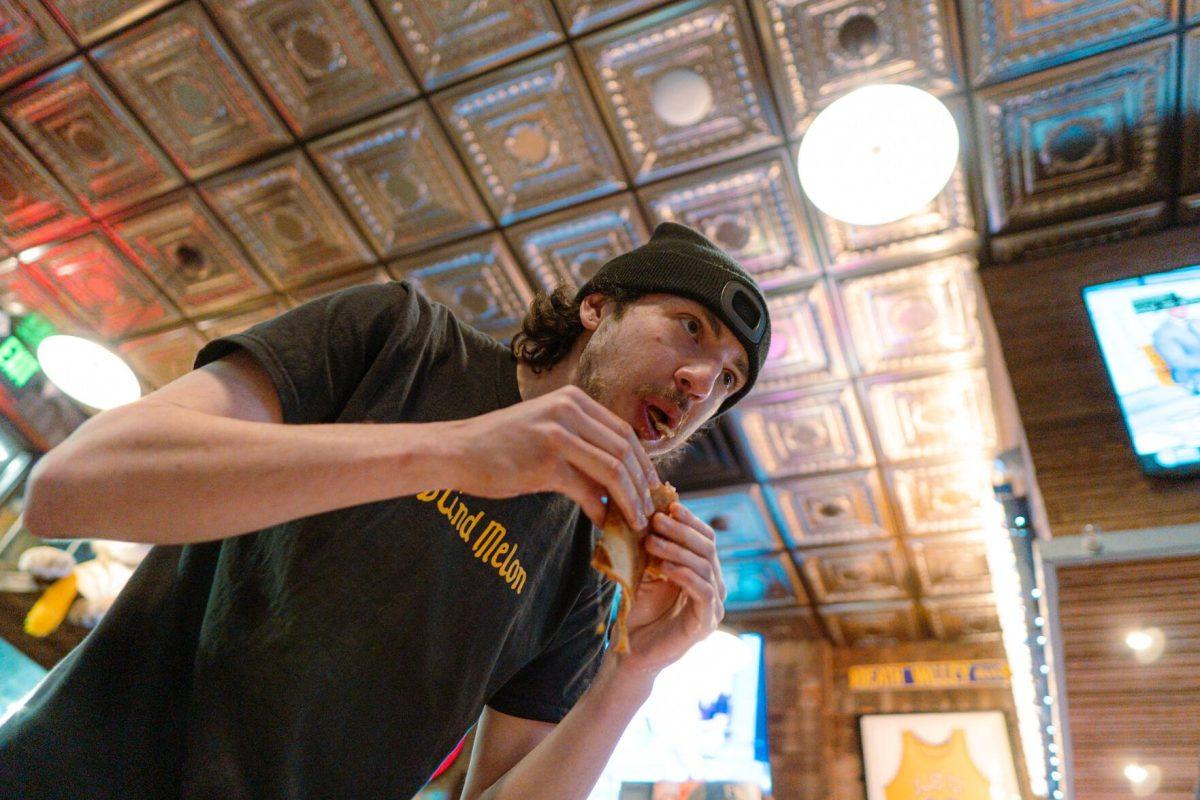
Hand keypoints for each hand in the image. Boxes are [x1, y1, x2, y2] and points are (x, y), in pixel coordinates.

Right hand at [443, 385, 657, 528]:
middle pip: (626, 450)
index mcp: (573, 399)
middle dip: (644, 485)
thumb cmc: (500, 445)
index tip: (652, 488)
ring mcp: (558, 434)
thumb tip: (619, 476)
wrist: (458, 451)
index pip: (624, 432)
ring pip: (614, 470)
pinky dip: (605, 510)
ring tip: (637, 522)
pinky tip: (607, 525)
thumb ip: (581, 443)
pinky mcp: (547, 462)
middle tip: (651, 511)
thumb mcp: (546, 430)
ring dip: (631, 500)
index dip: (644, 464)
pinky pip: (589, 490)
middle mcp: (570, 410)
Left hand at [618, 502, 726, 675]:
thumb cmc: (640, 609)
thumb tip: (652, 509)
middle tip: (656, 520)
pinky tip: (666, 567)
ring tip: (651, 542)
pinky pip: (703, 592)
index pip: (705, 537)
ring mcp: (714, 605)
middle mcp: (714, 585)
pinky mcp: (706, 623)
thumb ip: (655, 546)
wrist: (632, 650)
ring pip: (704, 567)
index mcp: (703, 571)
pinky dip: (685, 576)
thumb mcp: (646, 570)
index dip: (690, 520)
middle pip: (707, 548)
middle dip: (681, 531)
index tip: (669, 506)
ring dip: (677, 550)